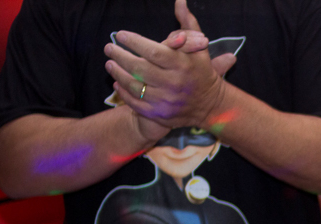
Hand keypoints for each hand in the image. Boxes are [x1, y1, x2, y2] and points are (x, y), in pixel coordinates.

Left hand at [104, 0, 230, 128]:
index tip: (121, 34)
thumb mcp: (199, 48)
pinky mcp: (161, 115)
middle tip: (109, 47)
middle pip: (139, 68)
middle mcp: (174, 83)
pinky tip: (117, 82)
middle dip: (120, 56)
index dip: (134, 42)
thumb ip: (187, 25)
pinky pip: (136, 103)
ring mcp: (166, 101)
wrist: (211, 106)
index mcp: (183, 65)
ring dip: (118, 73)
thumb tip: (180, 1)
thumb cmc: (201, 72)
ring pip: (134, 86)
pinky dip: (124, 92)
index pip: (153, 51)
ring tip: (109, 63)